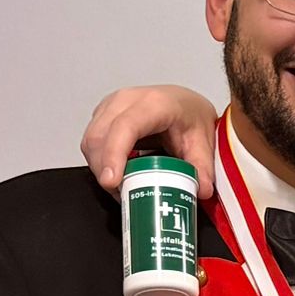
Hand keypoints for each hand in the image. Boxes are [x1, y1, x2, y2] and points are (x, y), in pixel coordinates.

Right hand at [83, 86, 219, 195]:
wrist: (183, 103)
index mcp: (154, 103)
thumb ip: (202, 167)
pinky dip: (100, 163)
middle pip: (100, 137)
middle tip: (122, 195)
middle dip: (104, 171)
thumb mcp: (203, 141)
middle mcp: (126, 100)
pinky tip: (117, 175)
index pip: (125, 127)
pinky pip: (92, 142)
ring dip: (100, 169)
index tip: (112, 181)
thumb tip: (201, 190)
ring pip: (90, 141)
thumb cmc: (189, 115)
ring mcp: (110, 106)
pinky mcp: (102, 116)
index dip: (114, 154)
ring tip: (122, 187)